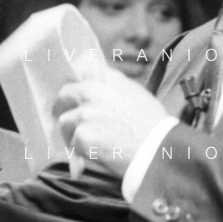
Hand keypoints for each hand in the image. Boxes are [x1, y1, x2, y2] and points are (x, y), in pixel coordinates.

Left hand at [52, 64, 168, 176]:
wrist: (158, 149)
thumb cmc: (152, 124)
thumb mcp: (136, 92)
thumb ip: (113, 82)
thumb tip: (97, 75)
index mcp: (105, 80)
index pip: (81, 69)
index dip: (77, 82)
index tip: (75, 92)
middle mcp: (91, 93)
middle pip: (64, 95)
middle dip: (65, 107)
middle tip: (73, 121)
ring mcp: (84, 115)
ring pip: (65, 121)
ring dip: (74, 131)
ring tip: (93, 141)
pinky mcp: (81, 136)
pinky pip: (73, 143)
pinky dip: (82, 150)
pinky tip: (98, 152)